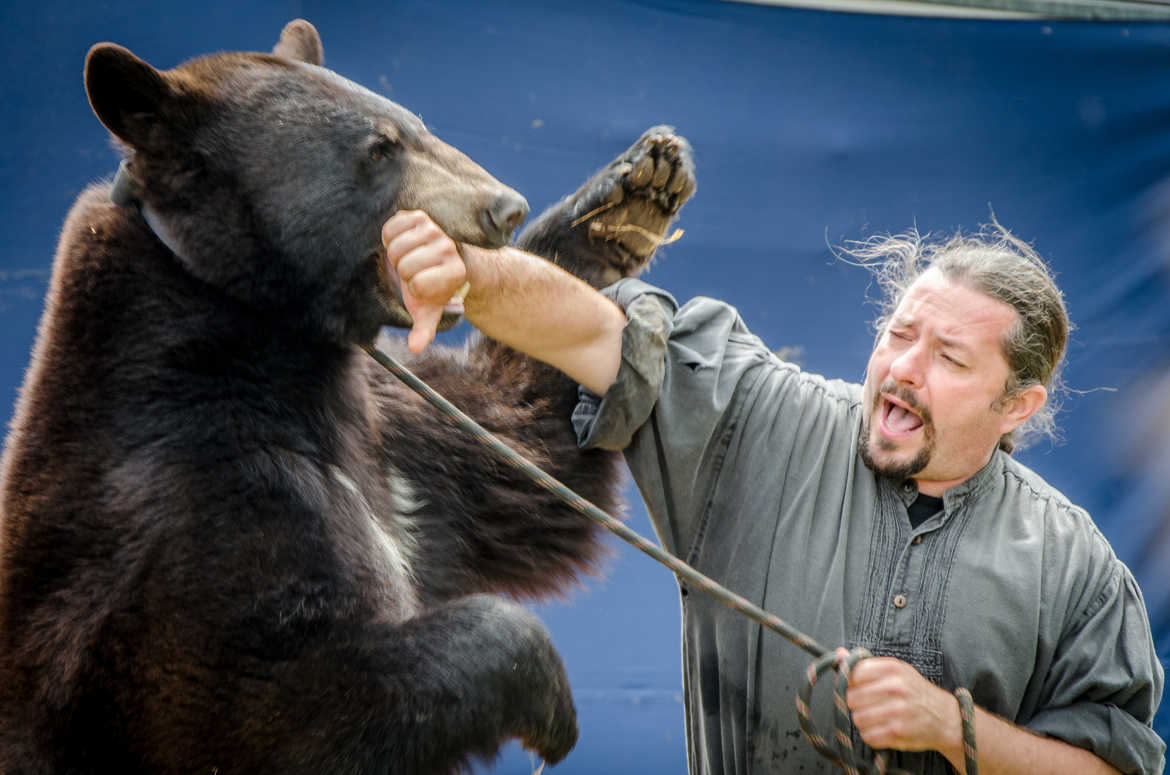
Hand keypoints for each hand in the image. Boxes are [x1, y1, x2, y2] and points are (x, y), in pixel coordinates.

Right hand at [381, 210, 468, 352]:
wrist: (436, 256)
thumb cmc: (431, 287)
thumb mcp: (428, 309)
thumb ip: (423, 329)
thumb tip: (415, 348)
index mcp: (454, 273)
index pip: (419, 284)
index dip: (414, 287)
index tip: (423, 285)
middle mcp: (449, 248)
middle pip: (405, 265)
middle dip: (404, 270)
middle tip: (415, 269)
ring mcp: (436, 229)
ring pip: (397, 246)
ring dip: (396, 254)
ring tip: (410, 256)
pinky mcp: (421, 216)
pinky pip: (391, 227)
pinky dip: (390, 236)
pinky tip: (403, 241)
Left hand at [842, 650, 959, 754]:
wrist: (945, 717)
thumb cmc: (914, 691)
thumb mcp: (895, 670)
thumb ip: (866, 664)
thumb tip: (839, 654)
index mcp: (892, 668)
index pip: (854, 673)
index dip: (852, 683)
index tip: (860, 687)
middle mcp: (895, 687)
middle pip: (852, 698)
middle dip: (856, 704)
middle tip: (868, 705)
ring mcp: (897, 711)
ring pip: (857, 718)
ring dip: (863, 721)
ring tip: (876, 718)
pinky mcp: (898, 732)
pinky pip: (868, 736)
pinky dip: (871, 736)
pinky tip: (882, 729)